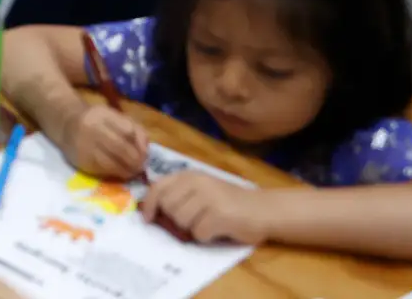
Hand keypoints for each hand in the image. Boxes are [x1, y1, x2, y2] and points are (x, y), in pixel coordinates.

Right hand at [58, 105, 150, 180]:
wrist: (66, 124)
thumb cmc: (98, 121)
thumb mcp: (116, 117)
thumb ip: (135, 130)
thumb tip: (146, 152)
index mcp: (104, 114)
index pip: (129, 131)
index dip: (140, 146)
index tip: (145, 154)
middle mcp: (92, 128)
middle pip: (121, 147)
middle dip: (135, 161)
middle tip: (141, 168)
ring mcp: (85, 145)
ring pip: (112, 162)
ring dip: (126, 171)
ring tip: (132, 173)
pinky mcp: (81, 160)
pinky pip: (102, 170)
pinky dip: (114, 173)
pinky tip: (119, 173)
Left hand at [141, 172, 269, 245]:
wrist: (263, 209)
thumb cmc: (229, 202)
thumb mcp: (201, 189)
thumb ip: (179, 194)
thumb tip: (149, 210)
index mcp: (190, 175)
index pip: (159, 187)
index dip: (150, 204)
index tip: (148, 218)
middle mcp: (198, 182)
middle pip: (168, 207)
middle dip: (175, 219)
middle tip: (193, 220)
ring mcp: (209, 197)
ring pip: (181, 221)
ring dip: (192, 228)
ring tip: (208, 223)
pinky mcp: (220, 215)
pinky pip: (198, 233)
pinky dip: (206, 237)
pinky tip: (218, 230)